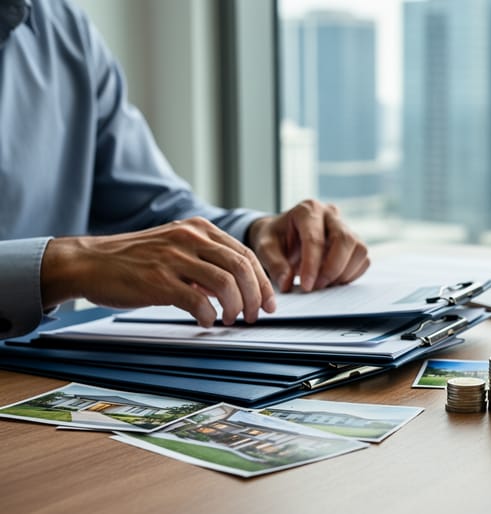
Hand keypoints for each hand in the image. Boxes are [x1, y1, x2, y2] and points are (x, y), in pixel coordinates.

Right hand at [40, 217, 276, 325]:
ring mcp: (174, 258)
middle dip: (255, 297)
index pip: (245, 255)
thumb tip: (238, 288)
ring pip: (226, 284)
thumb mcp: (176, 248)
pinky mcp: (158, 280)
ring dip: (236, 308)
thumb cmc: (134, 260)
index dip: (262, 282)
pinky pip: (198, 301)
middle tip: (255, 315)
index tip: (268, 302)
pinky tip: (206, 321)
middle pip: (242, 268)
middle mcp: (190, 238)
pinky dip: (209, 315)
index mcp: (198, 228)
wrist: (90, 262)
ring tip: (230, 319)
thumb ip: (206, 262)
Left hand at [247, 199, 368, 292]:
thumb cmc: (275, 238)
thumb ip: (274, 264)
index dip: (312, 265)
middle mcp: (330, 214)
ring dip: (344, 273)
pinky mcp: (354, 242)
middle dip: (333, 269)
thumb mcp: (265, 247)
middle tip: (317, 287)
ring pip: (359, 250)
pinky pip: (362, 260)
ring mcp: (346, 227)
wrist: (284, 234)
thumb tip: (287, 283)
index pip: (315, 238)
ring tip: (323, 284)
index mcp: (308, 210)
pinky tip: (332, 280)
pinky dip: (350, 275)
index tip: (307, 286)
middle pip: (345, 240)